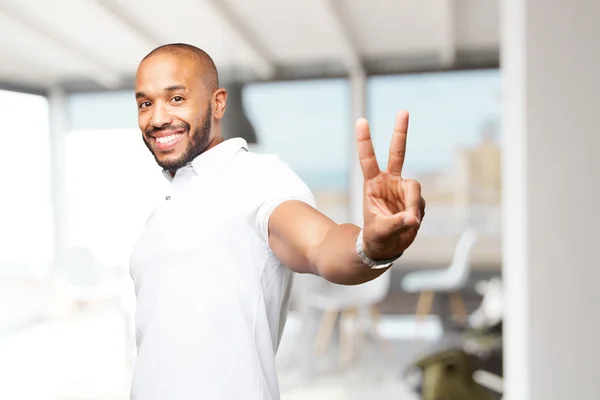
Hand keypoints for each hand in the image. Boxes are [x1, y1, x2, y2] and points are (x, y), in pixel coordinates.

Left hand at [356, 110, 425, 259]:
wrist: (386, 248)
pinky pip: (421, 204)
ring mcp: (403, 189)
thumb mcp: (380, 233)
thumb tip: (412, 218)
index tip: (362, 121)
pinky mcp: (415, 199)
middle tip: (403, 111)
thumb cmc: (376, 237)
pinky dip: (417, 214)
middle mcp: (389, 182)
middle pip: (397, 153)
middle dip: (400, 132)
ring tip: (408, 223)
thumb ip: (395, 224)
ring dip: (412, 205)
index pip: (368, 159)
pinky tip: (410, 224)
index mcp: (372, 185)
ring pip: (415, 188)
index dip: (365, 141)